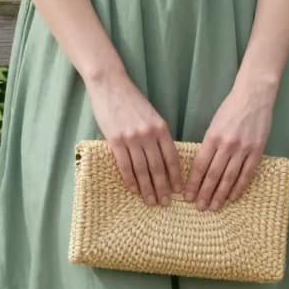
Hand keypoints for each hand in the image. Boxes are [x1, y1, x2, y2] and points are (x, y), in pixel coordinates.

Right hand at [85, 70, 182, 205]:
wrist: (110, 85)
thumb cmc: (131, 101)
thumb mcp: (151, 116)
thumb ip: (158, 135)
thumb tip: (163, 158)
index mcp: (161, 127)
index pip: (171, 157)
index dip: (175, 176)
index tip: (177, 190)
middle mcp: (148, 134)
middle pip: (158, 167)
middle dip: (162, 187)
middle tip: (165, 203)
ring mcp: (131, 138)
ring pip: (142, 169)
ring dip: (147, 188)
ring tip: (150, 201)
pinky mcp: (115, 140)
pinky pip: (124, 165)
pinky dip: (130, 179)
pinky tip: (133, 189)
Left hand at [184, 82, 274, 210]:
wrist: (254, 97)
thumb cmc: (230, 109)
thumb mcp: (213, 124)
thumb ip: (209, 145)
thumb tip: (202, 168)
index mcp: (212, 137)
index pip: (200, 166)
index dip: (193, 183)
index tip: (187, 196)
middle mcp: (227, 145)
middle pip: (213, 175)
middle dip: (204, 193)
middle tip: (199, 207)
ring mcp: (243, 149)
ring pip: (229, 177)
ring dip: (220, 194)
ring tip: (213, 207)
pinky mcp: (257, 151)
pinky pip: (247, 174)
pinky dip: (239, 187)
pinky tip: (233, 197)